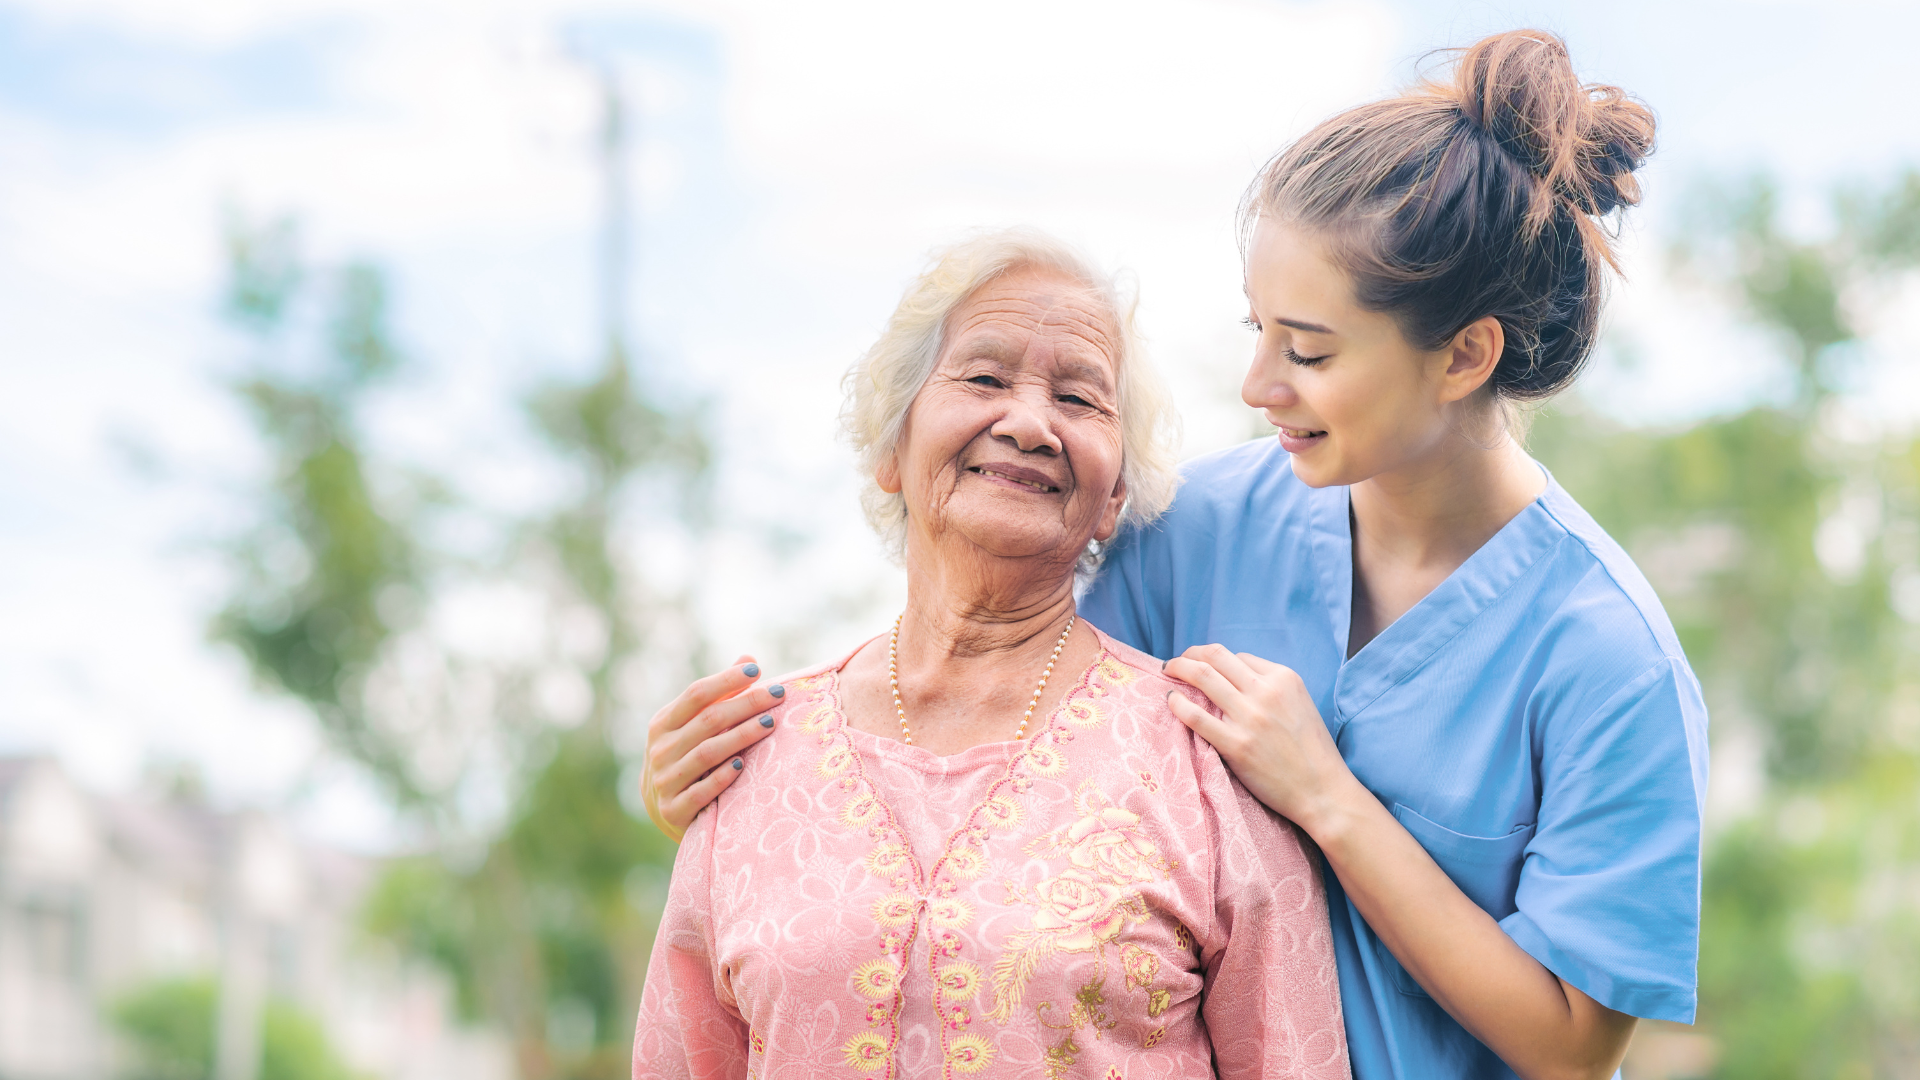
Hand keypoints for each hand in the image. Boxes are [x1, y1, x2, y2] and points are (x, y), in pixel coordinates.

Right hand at [643, 655, 782, 840]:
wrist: (665, 810)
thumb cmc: (687, 757)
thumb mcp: (693, 726)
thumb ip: (719, 696)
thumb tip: (748, 660)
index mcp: (663, 723)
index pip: (695, 694)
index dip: (726, 680)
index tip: (756, 671)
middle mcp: (660, 749)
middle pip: (708, 720)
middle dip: (746, 704)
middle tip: (778, 694)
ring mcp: (665, 780)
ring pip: (707, 753)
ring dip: (741, 736)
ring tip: (770, 724)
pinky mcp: (674, 810)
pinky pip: (701, 791)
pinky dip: (722, 777)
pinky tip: (743, 765)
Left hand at [1162, 644, 1360, 836]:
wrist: (1322, 791)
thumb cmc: (1312, 752)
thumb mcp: (1300, 704)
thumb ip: (1272, 689)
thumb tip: (1234, 680)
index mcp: (1284, 678)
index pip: (1239, 657)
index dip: (1218, 662)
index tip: (1205, 668)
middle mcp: (1266, 692)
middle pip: (1216, 657)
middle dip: (1191, 654)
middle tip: (1176, 661)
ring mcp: (1250, 718)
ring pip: (1203, 677)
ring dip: (1179, 668)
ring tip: (1168, 671)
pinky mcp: (1236, 745)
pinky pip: (1196, 716)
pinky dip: (1178, 703)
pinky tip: (1171, 700)